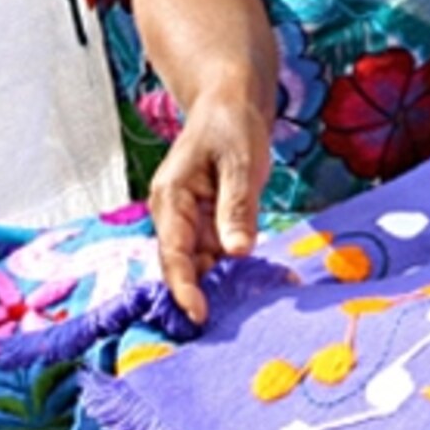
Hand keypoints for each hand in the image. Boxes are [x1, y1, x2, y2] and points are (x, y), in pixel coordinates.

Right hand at [146, 85, 273, 325]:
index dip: (183, 287)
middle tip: (227, 327)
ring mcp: (189, 220)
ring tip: (249, 306)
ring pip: (200, 264)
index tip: (198, 314)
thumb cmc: (232, 125)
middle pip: (182, 265)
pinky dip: (233, 269)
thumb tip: (237, 252)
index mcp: (170, 197)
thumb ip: (237, 208)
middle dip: (201, 294)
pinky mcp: (206, 223)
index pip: (173, 252)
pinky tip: (258, 284)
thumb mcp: (241, 163)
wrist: (231, 102)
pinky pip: (216, 254)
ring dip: (220, 285)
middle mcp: (172, 213)